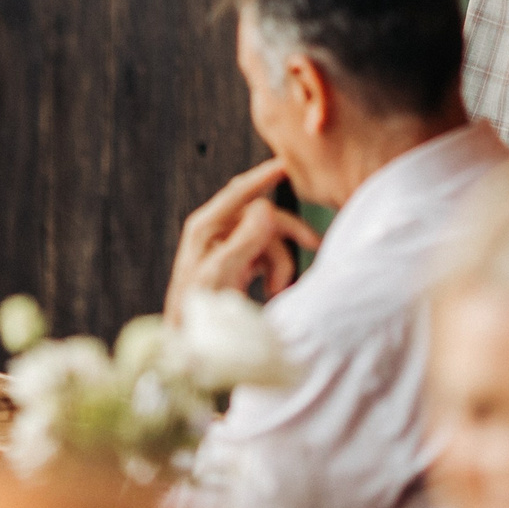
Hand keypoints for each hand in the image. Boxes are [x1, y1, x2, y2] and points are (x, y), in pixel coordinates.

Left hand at [164, 158, 321, 320]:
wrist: (193, 343)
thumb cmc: (200, 309)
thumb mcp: (222, 274)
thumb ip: (245, 241)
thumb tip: (266, 209)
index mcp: (206, 227)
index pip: (238, 191)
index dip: (263, 176)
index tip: (287, 164)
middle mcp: (216, 232)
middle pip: (263, 217)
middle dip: (285, 237)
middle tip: (315, 244)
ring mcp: (227, 246)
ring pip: (269, 239)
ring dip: (279, 264)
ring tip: (277, 290)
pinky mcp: (238, 262)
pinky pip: (267, 255)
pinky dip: (275, 271)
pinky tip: (273, 290)